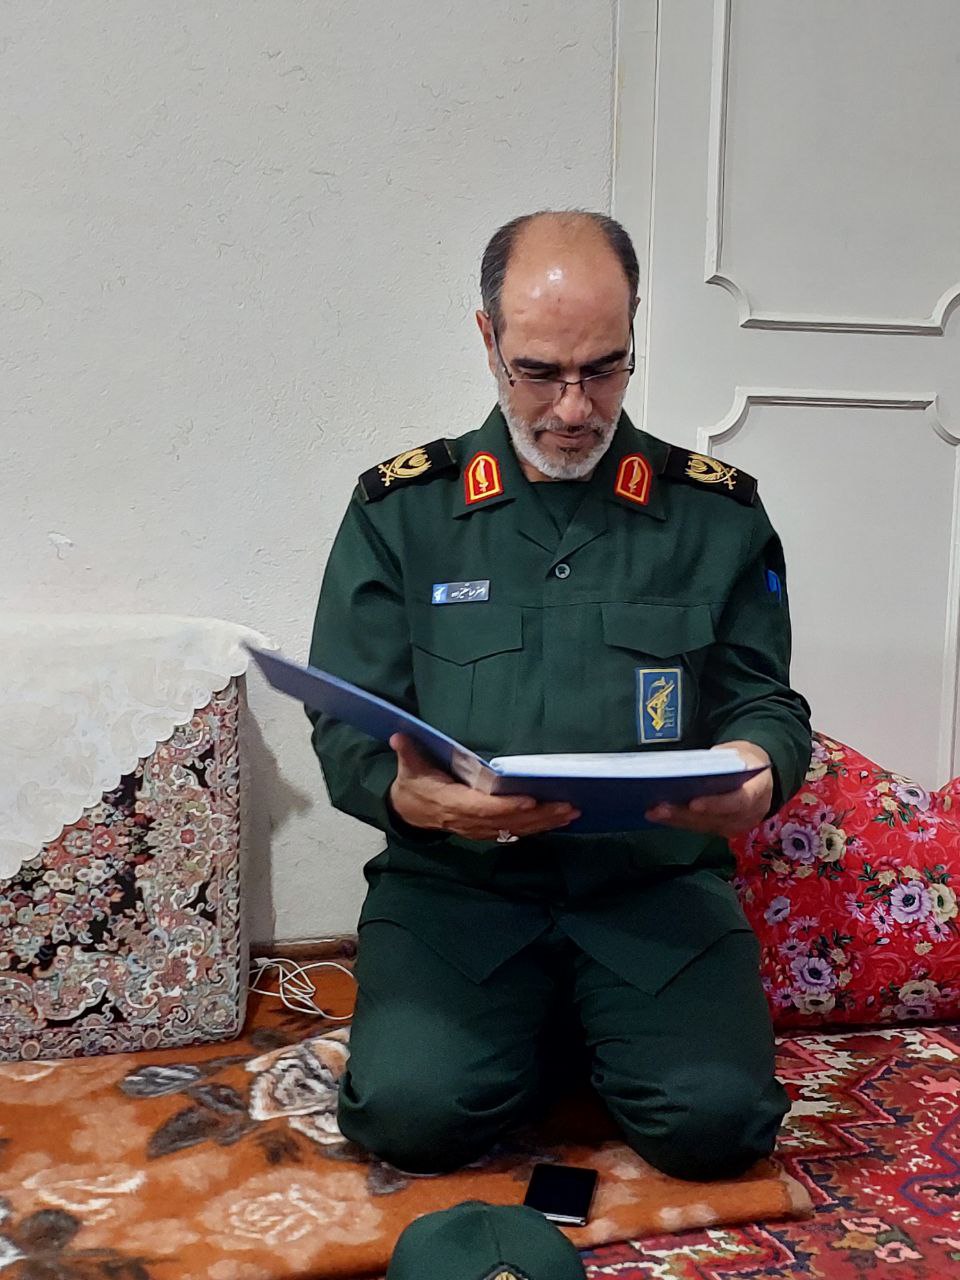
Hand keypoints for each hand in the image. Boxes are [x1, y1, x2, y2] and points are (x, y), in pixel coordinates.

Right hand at [388, 733, 579, 840]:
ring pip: (516, 830)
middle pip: (508, 822)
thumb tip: (399, 736)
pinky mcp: (486, 831)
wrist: (409, 813)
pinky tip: (559, 820)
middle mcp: (469, 820)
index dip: (507, 807)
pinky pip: (515, 832)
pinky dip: (538, 827)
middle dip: (539, 816)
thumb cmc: (414, 785)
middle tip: (568, 805)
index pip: (483, 808)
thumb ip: (408, 752)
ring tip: (572, 812)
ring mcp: (479, 829)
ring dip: (545, 822)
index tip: (530, 801)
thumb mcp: (408, 767)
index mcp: (452, 803)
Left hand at [645, 740, 772, 837]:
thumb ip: (715, 764)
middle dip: (684, 814)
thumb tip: (683, 769)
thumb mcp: (735, 755)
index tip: (693, 803)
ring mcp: (737, 826)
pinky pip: (701, 828)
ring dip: (676, 819)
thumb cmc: (744, 761)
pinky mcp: (723, 830)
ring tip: (653, 811)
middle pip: (714, 818)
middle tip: (659, 807)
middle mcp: (750, 815)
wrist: (761, 777)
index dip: (715, 804)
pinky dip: (680, 821)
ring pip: (704, 826)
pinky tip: (661, 815)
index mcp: (757, 790)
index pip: (737, 801)